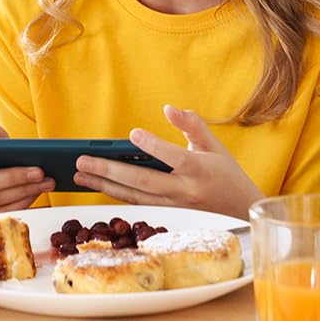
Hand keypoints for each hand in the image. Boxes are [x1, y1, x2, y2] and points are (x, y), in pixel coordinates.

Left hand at [74, 107, 261, 219]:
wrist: (239, 209)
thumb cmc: (226, 172)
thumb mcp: (215, 144)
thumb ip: (192, 124)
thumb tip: (169, 108)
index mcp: (199, 169)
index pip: (173, 157)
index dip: (154, 145)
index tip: (133, 133)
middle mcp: (184, 190)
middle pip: (144, 182)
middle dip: (110, 171)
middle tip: (82, 161)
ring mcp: (174, 205)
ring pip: (135, 196)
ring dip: (105, 185)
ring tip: (80, 174)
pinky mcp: (167, 211)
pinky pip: (138, 203)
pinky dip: (116, 194)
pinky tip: (97, 184)